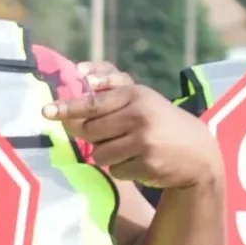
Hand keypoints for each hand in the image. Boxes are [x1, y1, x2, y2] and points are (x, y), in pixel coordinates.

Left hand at [48, 63, 221, 190]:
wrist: (198, 153)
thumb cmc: (159, 121)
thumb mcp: (141, 98)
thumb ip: (110, 87)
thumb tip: (80, 73)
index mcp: (135, 95)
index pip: (93, 102)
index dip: (67, 107)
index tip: (47, 112)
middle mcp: (139, 115)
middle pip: (89, 131)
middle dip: (93, 137)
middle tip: (113, 135)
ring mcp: (144, 140)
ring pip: (99, 154)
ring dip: (108, 155)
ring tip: (131, 149)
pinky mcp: (147, 164)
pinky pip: (114, 170)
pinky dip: (122, 169)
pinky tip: (141, 161)